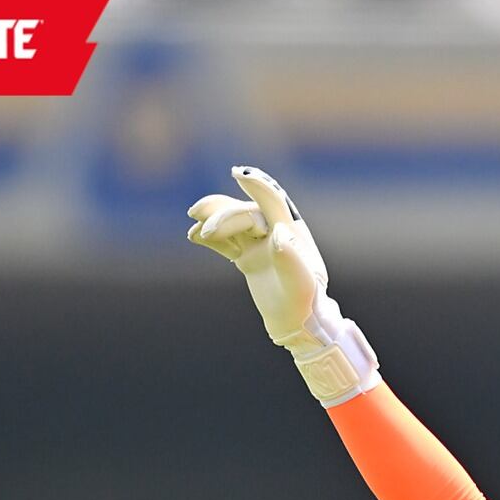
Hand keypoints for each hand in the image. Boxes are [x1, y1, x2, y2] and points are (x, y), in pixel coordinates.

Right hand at [187, 167, 377, 403]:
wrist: (299, 325)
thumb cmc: (305, 304)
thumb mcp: (302, 284)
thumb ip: (291, 259)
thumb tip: (277, 234)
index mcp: (292, 232)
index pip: (272, 202)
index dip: (256, 186)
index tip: (238, 174)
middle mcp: (275, 233)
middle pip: (245, 213)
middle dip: (223, 216)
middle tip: (204, 230)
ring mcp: (260, 244)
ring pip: (232, 222)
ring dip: (212, 219)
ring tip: (194, 226)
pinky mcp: (248, 258)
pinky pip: (225, 242)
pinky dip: (210, 238)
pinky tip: (194, 237)